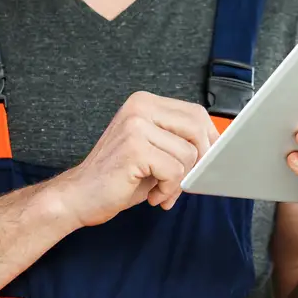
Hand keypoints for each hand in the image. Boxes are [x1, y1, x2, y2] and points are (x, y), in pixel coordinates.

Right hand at [54, 91, 218, 228]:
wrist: (79, 196)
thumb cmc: (119, 176)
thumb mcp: (154, 150)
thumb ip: (179, 141)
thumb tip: (218, 146)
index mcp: (144, 102)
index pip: (195, 113)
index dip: (209, 139)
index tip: (208, 161)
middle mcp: (140, 107)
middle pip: (197, 128)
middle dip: (199, 160)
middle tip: (183, 181)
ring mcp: (136, 125)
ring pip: (188, 154)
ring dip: (179, 181)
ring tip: (160, 191)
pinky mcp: (135, 148)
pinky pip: (175, 171)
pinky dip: (169, 190)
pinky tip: (152, 196)